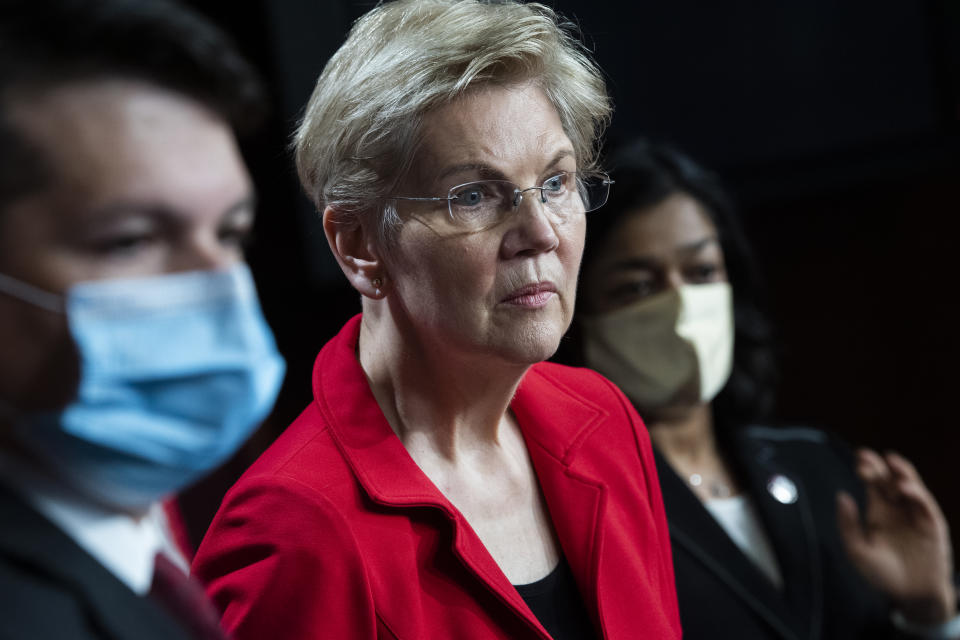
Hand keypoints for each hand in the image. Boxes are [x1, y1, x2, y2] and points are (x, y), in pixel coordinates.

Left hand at [836, 448, 955, 624]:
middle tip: (866, 456)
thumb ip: (848, 525)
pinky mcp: (933, 526)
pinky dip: (916, 494)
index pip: (874, 484)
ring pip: (911, 487)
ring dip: (902, 473)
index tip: (859, 458)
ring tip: (890, 461)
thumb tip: (841, 495)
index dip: (868, 469)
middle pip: (890, 481)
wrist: (911, 596)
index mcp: (879, 512)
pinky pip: (925, 505)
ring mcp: (916, 516)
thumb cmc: (882, 574)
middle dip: (879, 467)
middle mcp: (898, 510)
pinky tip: (904, 486)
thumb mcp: (858, 551)